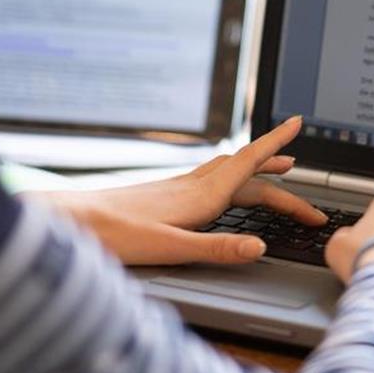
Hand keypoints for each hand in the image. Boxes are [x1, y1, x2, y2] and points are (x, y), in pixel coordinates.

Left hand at [29, 116, 324, 265]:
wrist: (69, 223)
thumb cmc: (113, 236)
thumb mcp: (170, 250)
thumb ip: (217, 248)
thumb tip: (260, 247)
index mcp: (201, 195)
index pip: (248, 162)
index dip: (275, 143)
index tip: (297, 123)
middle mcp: (193, 186)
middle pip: (246, 171)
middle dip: (278, 168)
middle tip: (304, 172)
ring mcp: (178, 189)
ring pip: (228, 171)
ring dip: (256, 168)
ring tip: (276, 169)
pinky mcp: (165, 196)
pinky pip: (211, 178)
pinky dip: (232, 176)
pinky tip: (223, 186)